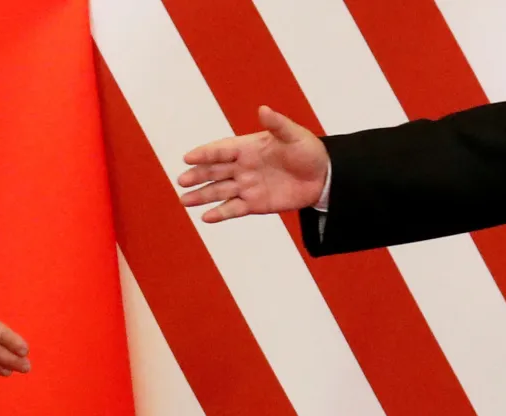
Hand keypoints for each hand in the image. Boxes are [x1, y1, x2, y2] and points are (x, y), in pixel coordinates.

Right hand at [178, 105, 329, 222]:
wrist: (323, 177)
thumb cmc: (308, 151)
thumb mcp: (294, 135)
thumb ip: (277, 124)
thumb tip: (263, 109)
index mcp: (247, 147)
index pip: (221, 150)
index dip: (204, 153)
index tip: (188, 157)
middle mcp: (242, 167)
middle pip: (214, 171)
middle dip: (197, 176)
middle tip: (182, 181)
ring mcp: (247, 186)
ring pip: (219, 191)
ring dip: (202, 196)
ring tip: (185, 201)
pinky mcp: (254, 204)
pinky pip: (233, 209)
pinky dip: (220, 213)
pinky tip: (206, 217)